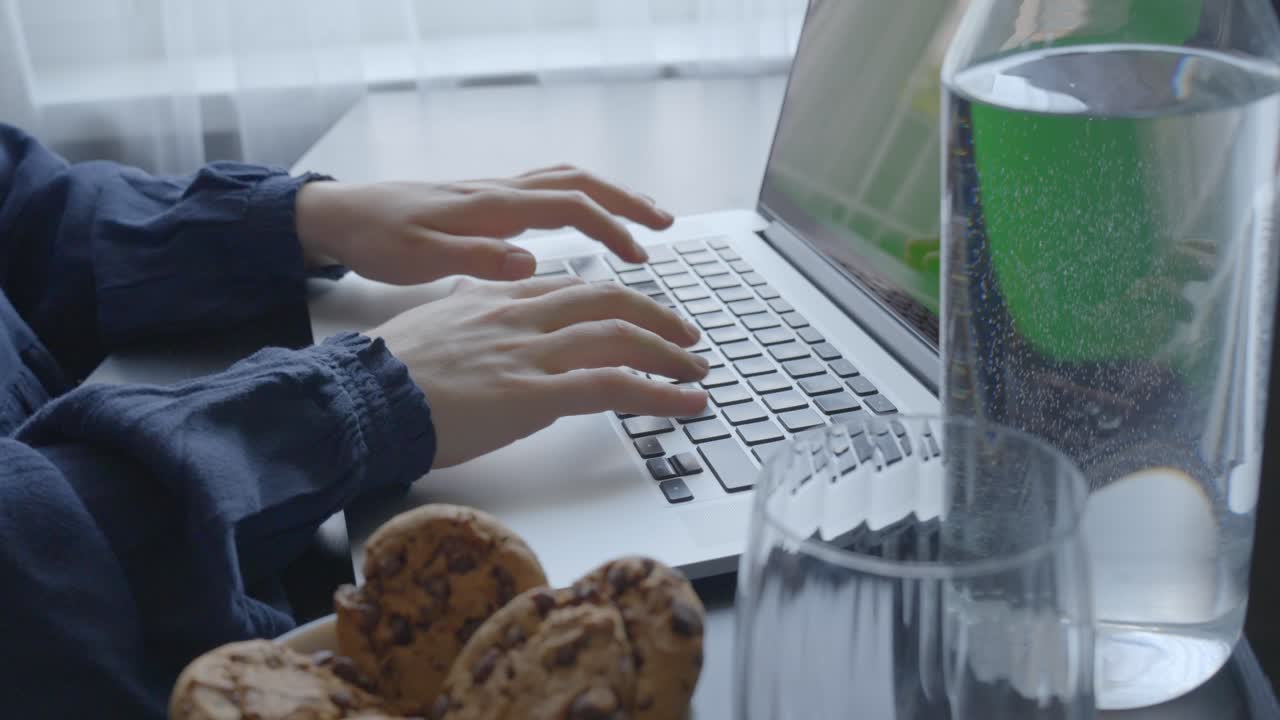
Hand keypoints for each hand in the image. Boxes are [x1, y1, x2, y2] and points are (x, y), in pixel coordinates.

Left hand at [295, 165, 673, 284]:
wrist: (342, 215)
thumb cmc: (378, 239)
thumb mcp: (418, 259)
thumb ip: (475, 260)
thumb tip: (531, 263)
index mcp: (492, 207)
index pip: (570, 207)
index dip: (612, 229)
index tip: (640, 258)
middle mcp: (500, 192)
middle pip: (578, 182)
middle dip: (626, 201)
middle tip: (665, 225)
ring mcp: (494, 193)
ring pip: (565, 182)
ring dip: (608, 196)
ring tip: (642, 219)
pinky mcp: (486, 202)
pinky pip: (546, 192)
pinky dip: (579, 201)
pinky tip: (587, 223)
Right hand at [372, 276, 708, 467]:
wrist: (360, 398)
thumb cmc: (387, 371)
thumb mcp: (433, 322)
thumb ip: (468, 309)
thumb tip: (480, 303)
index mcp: (498, 298)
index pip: (574, 288)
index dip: (617, 302)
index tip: (640, 316)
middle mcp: (521, 316)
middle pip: (609, 299)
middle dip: (657, 316)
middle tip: (687, 339)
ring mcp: (529, 353)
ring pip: (619, 336)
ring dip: (669, 353)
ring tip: (697, 372)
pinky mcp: (531, 396)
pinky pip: (613, 387)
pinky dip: (660, 394)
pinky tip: (689, 404)